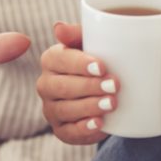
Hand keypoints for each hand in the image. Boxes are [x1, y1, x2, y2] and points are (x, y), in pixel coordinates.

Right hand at [35, 22, 115, 144]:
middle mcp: (46, 84)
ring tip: (112, 104)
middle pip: (62, 87)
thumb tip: (58, 27)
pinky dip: (84, 129)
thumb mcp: (92, 42)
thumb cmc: (99, 59)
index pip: (59, 60)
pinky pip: (68, 132)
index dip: (80, 64)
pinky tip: (100, 124)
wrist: (107, 88)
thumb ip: (76, 33)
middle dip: (89, 87)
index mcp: (51, 59)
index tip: (103, 66)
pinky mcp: (61, 129)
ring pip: (65, 110)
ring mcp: (51, 109)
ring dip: (89, 107)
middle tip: (114, 85)